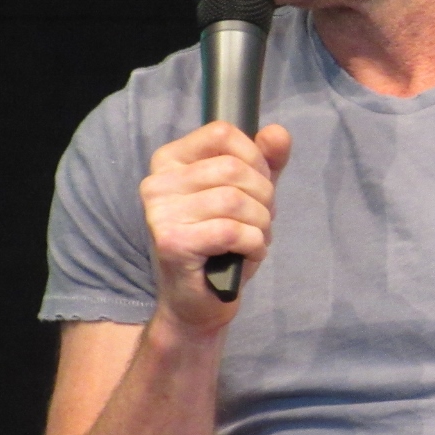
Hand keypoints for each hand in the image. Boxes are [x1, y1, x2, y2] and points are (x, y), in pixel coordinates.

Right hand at [140, 120, 291, 331]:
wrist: (198, 302)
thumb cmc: (222, 244)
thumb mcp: (249, 194)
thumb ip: (265, 161)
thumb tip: (277, 132)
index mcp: (170, 160)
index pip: (222, 132)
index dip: (254, 157)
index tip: (258, 185)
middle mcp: (157, 181)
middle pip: (233, 167)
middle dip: (263, 196)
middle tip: (260, 221)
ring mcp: (160, 212)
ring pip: (235, 200)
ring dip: (260, 223)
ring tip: (255, 239)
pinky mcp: (172, 242)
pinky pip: (232, 231)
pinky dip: (253, 244)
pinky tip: (248, 254)